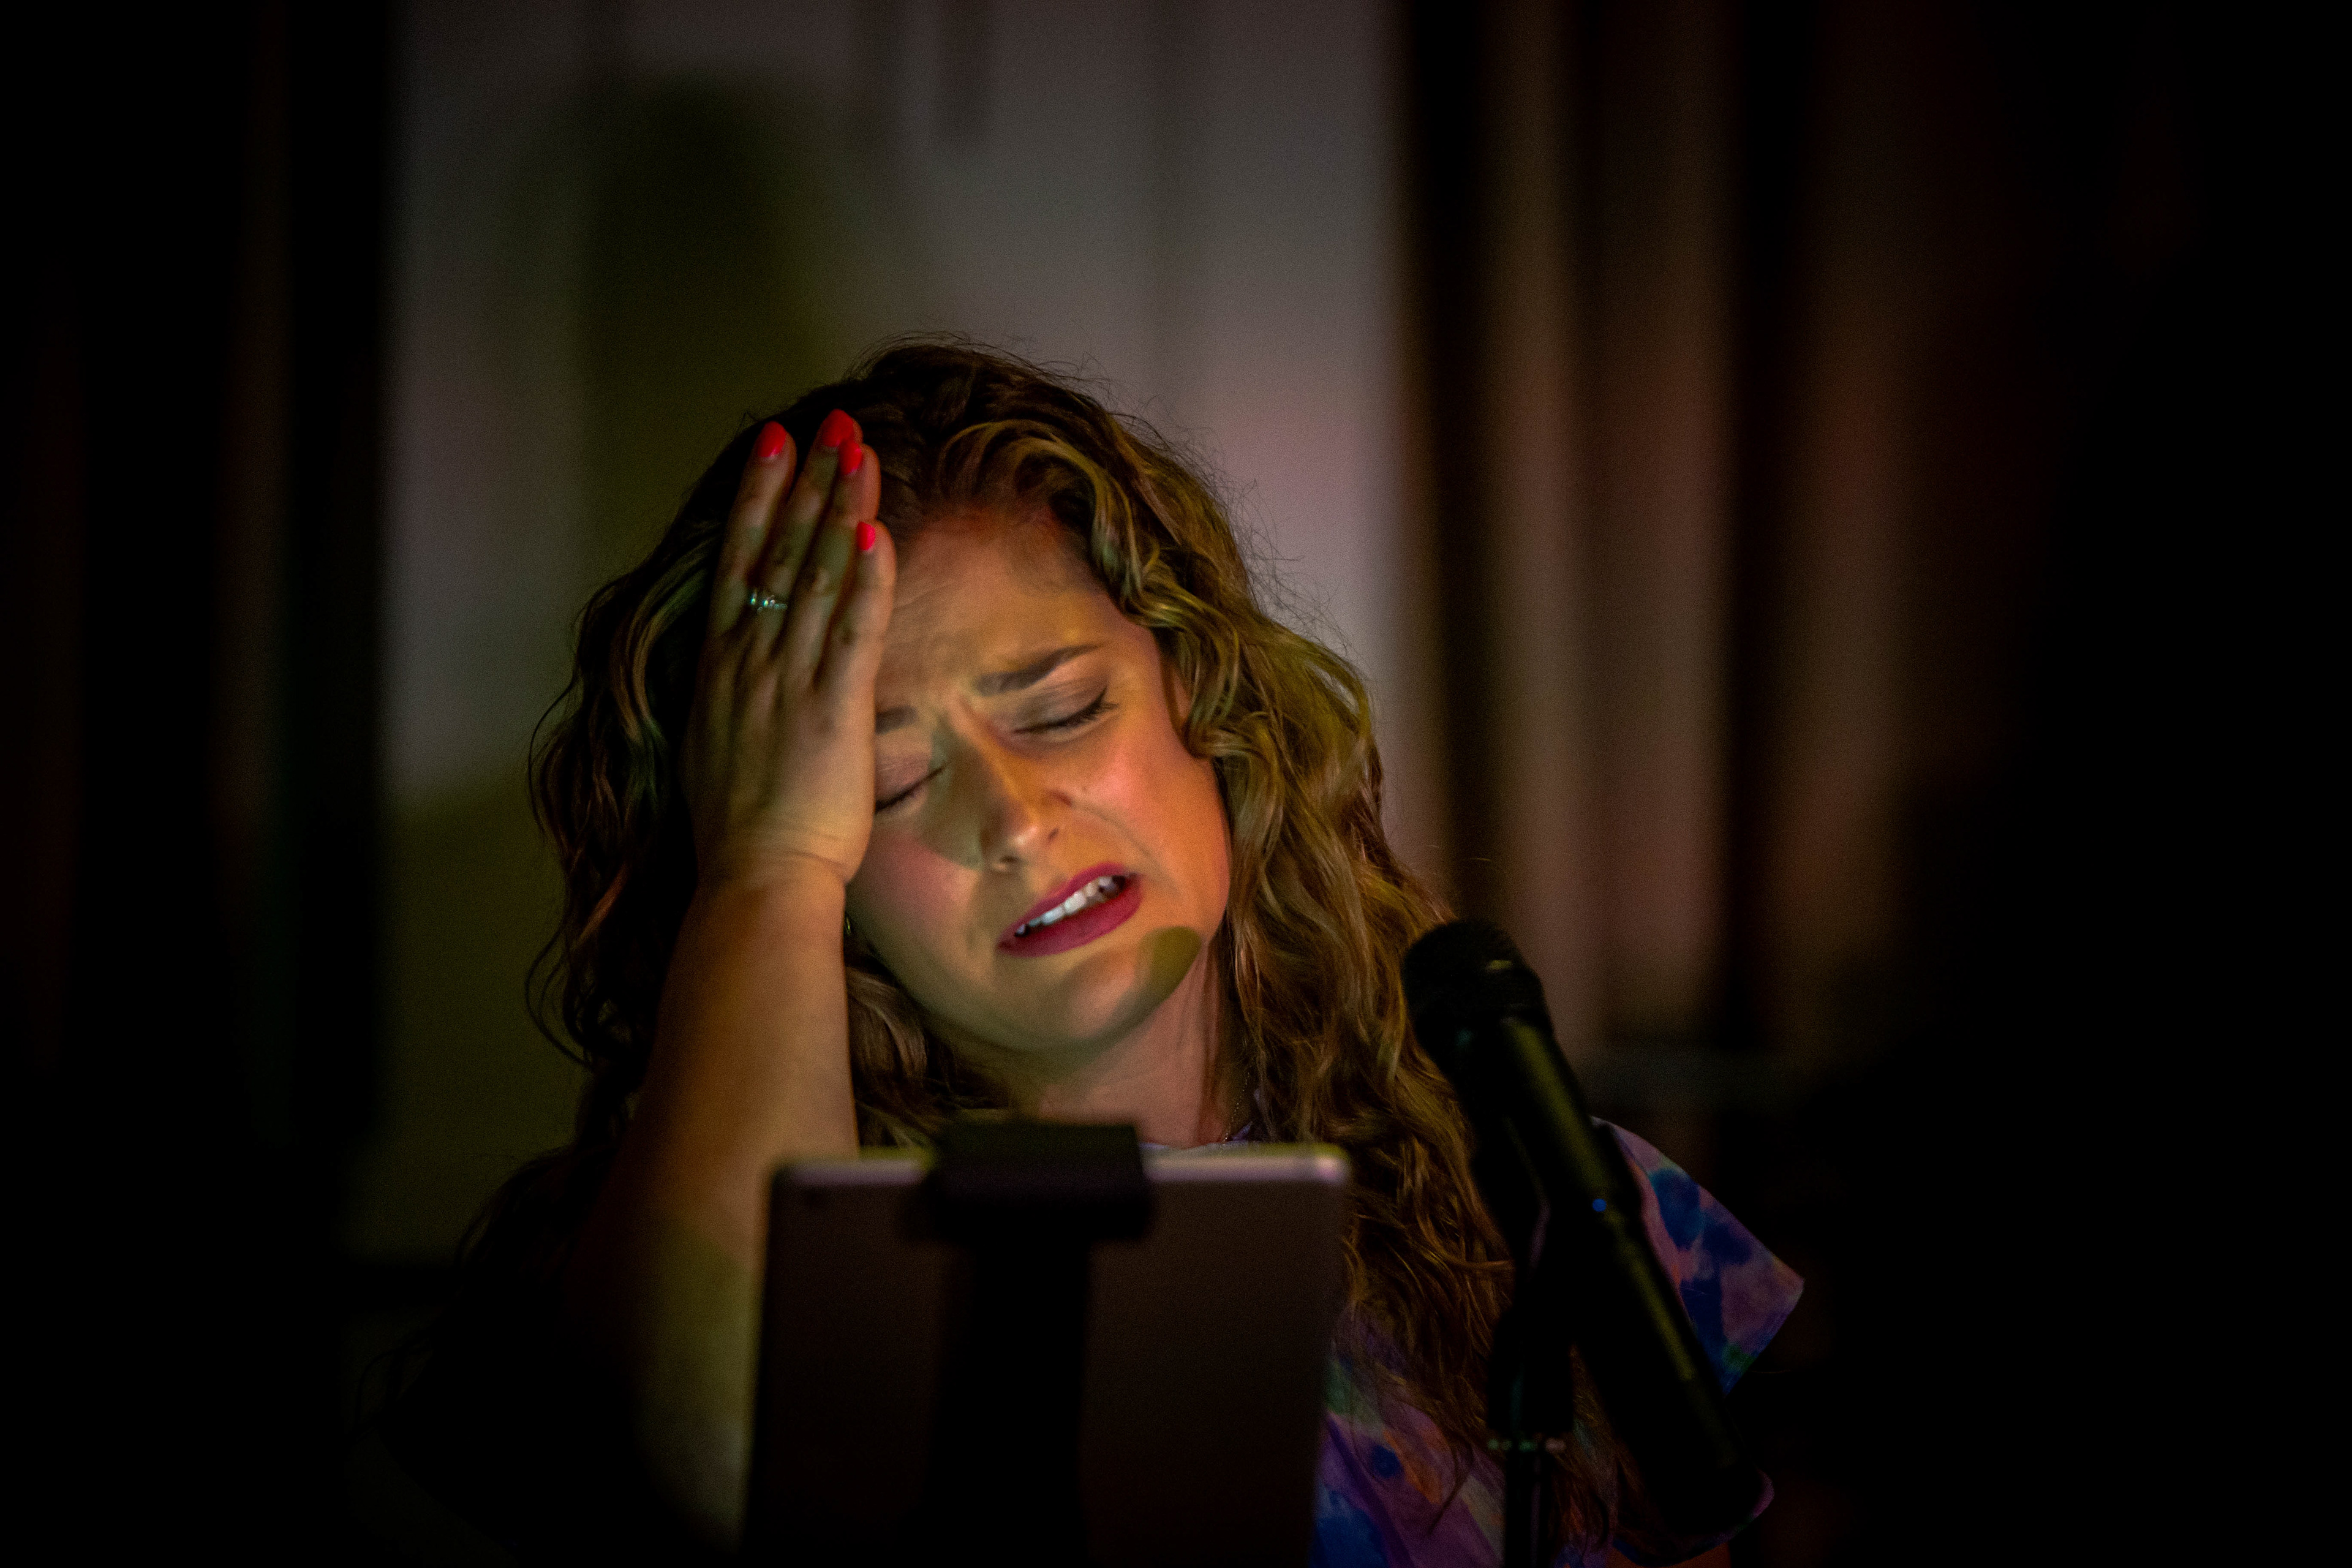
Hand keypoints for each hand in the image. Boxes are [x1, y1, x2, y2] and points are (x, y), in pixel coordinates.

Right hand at [681, 411, 896, 894]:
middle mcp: (749, 661)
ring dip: (841, 508)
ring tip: (861, 452)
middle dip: (808, 480)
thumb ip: (737, 692)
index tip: (774, 444)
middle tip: (831, 422)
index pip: (739, 559)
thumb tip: (749, 666)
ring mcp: (789, 681)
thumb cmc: (739, 828)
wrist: (754, 878)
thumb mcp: (719, 741)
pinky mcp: (833, 710)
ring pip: (817, 575)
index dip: (757, 496)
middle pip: (780, 549)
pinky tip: (877, 531)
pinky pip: (852, 630)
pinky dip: (865, 579)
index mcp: (719, 667)